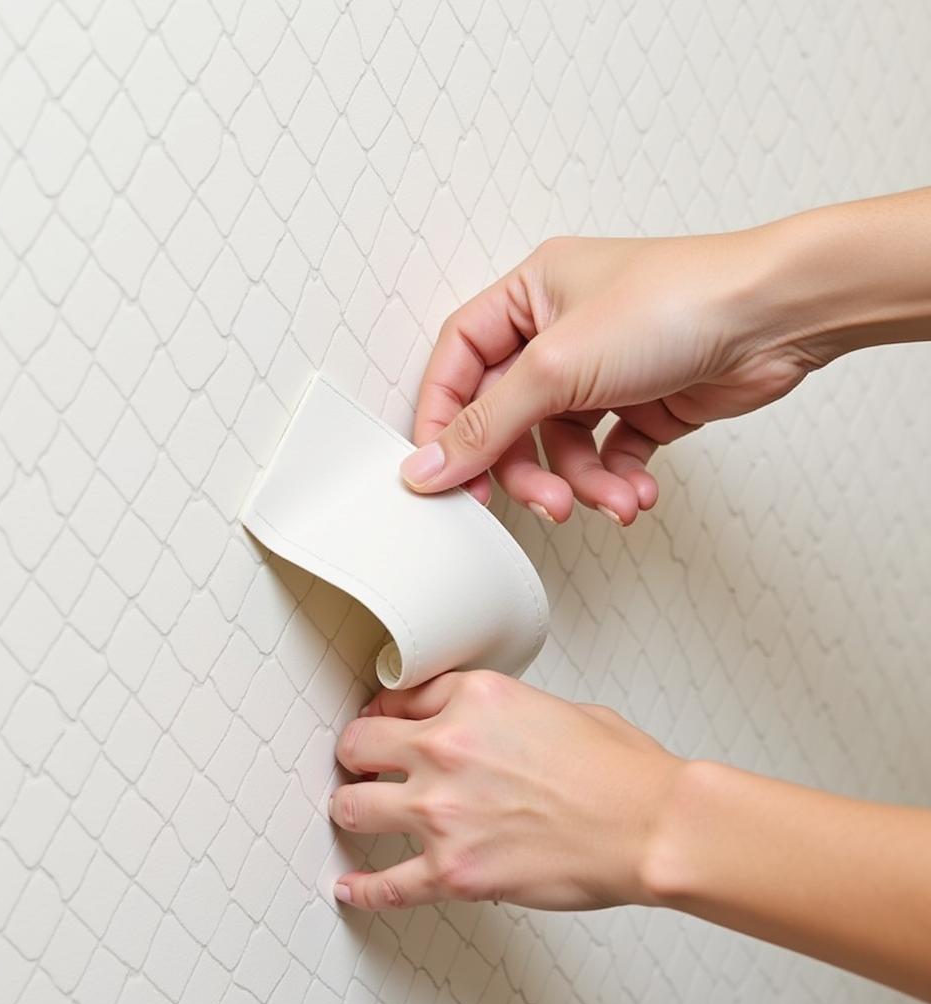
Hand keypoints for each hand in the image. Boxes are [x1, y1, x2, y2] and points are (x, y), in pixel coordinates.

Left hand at [329, 671, 683, 910]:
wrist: (648, 826)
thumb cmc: (617, 771)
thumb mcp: (551, 704)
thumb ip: (496, 709)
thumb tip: (476, 724)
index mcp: (473, 698)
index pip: (400, 696)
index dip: (388, 712)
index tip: (384, 723)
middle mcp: (446, 749)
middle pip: (359, 744)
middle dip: (357, 754)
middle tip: (360, 763)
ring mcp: (442, 813)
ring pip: (353, 807)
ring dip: (352, 809)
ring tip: (355, 813)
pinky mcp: (452, 871)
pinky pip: (386, 886)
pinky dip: (364, 890)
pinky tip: (352, 887)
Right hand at [401, 230, 815, 523]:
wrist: (778, 317)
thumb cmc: (679, 301)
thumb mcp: (558, 364)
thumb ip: (486, 424)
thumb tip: (429, 465)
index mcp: (530, 296)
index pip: (459, 362)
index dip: (442, 419)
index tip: (440, 473)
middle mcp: (561, 332)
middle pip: (509, 416)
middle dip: (525, 468)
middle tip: (539, 503)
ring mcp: (603, 370)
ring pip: (560, 446)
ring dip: (581, 483)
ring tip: (609, 500)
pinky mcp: (642, 403)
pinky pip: (607, 455)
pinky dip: (617, 479)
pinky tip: (637, 490)